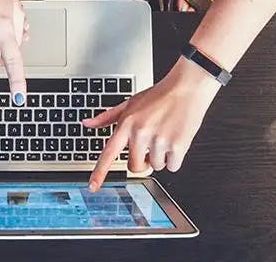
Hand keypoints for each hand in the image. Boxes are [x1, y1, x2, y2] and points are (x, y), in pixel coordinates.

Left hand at [84, 57, 221, 191]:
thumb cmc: (159, 95)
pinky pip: (172, 167)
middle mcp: (141, 133)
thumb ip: (107, 117)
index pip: (109, 153)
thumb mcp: (129, 103)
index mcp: (127, 124)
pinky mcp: (178, 145)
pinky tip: (176, 140)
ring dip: (161, 157)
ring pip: (156, 166)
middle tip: (149, 148)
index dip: (99, 172)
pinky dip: (175, 158)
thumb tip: (87, 124)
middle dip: (142, 162)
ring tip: (165, 136)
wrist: (187, 87)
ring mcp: (159, 140)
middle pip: (135, 167)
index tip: (93, 187)